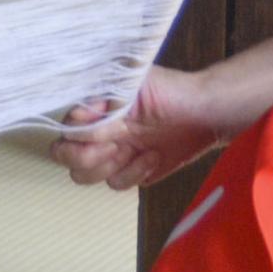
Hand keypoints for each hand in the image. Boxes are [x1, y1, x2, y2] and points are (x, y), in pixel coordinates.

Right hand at [50, 66, 228, 190]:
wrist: (208, 115)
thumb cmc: (174, 91)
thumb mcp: (137, 87)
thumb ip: (105, 102)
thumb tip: (76, 118)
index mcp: (94, 108)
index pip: (64, 128)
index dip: (79, 135)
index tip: (104, 130)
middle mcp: (97, 131)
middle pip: (64, 156)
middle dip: (85, 157)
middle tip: (115, 148)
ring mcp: (112, 152)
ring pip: (84, 175)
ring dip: (109, 166)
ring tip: (134, 150)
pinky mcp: (130, 171)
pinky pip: (116, 183)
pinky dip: (133, 173)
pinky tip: (153, 157)